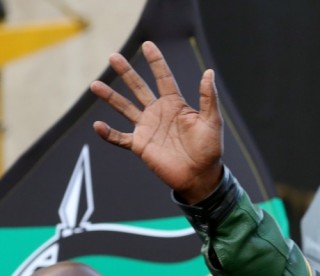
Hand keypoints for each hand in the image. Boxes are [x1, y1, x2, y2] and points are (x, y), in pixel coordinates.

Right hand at [90, 41, 223, 203]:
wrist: (200, 176)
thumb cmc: (210, 149)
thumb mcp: (212, 121)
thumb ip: (208, 98)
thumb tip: (209, 72)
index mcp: (175, 105)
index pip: (164, 78)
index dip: (156, 62)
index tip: (148, 45)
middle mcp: (158, 113)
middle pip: (139, 88)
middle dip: (127, 72)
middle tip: (114, 56)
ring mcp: (147, 128)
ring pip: (124, 108)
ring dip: (110, 97)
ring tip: (95, 85)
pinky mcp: (140, 145)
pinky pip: (119, 137)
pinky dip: (108, 133)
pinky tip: (98, 125)